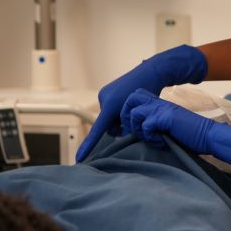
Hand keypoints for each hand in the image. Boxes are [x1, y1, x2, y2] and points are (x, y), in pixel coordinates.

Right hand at [77, 45, 207, 161]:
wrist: (152, 72)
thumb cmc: (150, 93)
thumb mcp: (139, 112)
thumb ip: (128, 125)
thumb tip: (118, 134)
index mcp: (111, 105)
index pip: (97, 130)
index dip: (88, 145)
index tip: (79, 158)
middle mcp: (104, 99)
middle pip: (107, 125)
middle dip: (119, 127)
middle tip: (134, 122)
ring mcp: (104, 94)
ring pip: (109, 119)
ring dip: (119, 120)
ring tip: (133, 111)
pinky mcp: (106, 92)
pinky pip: (110, 110)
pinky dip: (118, 112)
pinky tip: (129, 106)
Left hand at [120, 89, 230, 174]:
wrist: (209, 136)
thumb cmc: (191, 136)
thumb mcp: (169, 127)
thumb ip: (155, 125)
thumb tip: (138, 134)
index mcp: (160, 104)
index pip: (136, 97)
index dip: (129, 112)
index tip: (135, 129)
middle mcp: (159, 103)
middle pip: (131, 98)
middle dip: (128, 116)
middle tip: (137, 132)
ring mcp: (162, 109)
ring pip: (135, 113)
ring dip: (139, 130)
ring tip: (152, 139)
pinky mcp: (165, 118)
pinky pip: (146, 126)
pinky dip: (150, 138)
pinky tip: (161, 142)